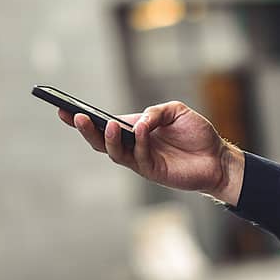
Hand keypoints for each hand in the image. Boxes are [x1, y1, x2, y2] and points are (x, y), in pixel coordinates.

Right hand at [56, 100, 244, 204]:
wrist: (217, 156)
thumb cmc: (196, 133)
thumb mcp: (176, 110)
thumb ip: (155, 112)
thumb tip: (139, 120)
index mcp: (133, 130)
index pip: (103, 124)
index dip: (82, 119)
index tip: (61, 108)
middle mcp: (132, 146)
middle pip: (101, 141)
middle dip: (85, 130)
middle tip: (74, 116)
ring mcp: (140, 160)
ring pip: (114, 153)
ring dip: (108, 138)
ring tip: (107, 125)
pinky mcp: (153, 171)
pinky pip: (139, 157)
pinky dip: (138, 142)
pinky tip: (141, 130)